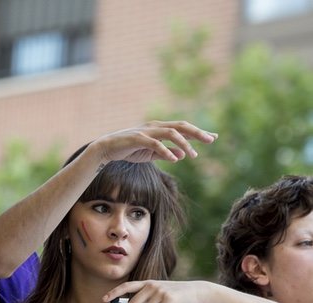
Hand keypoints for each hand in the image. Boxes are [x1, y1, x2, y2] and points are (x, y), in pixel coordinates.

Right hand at [91, 120, 216, 164]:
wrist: (107, 148)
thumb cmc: (129, 149)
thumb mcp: (151, 153)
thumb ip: (166, 153)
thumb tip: (183, 155)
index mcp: (159, 128)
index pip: (183, 128)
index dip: (198, 132)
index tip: (213, 137)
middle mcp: (155, 126)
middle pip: (181, 126)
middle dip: (197, 133)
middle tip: (211, 140)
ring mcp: (146, 131)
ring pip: (170, 133)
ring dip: (184, 143)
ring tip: (193, 155)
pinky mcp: (137, 138)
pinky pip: (155, 143)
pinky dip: (166, 150)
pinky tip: (175, 159)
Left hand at [103, 279, 211, 302]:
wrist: (197, 291)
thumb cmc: (177, 296)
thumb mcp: (160, 292)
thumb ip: (148, 299)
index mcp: (147, 283)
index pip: (126, 286)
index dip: (114, 293)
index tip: (104, 299)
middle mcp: (151, 285)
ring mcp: (160, 290)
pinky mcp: (169, 298)